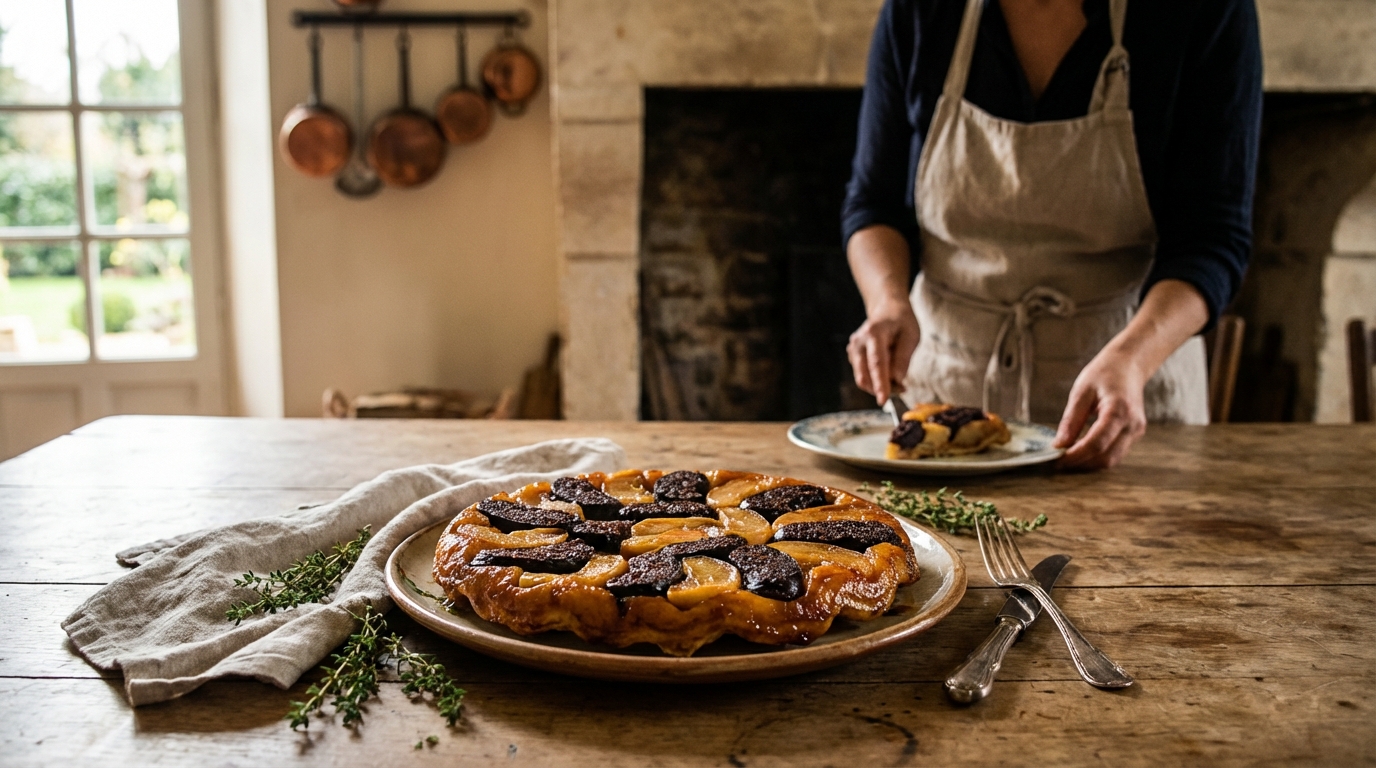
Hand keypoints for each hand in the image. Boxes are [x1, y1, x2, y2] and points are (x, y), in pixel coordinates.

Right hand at [847, 297, 919, 403]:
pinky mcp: (852, 356)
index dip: (880, 384)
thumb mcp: (911, 336)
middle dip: (881, 388)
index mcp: (874, 333)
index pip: (877, 364)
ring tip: (898, 378)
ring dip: (880, 385)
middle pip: (864, 375)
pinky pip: (863, 375)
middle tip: (902, 388)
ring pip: (863, 378)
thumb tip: (897, 379)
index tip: (883, 401)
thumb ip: (903, 358)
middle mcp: (858, 342)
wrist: (886, 310)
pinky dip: (876, 380)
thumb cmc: (901, 322)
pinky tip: (889, 372)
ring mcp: (853, 349)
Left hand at [1054, 347, 1147, 469]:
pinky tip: (1080, 450)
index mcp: (1119, 411)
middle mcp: (1132, 425)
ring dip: (1089, 463)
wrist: (1129, 365)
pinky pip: (1115, 452)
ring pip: (1112, 459)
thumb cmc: (1104, 373)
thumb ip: (1071, 420)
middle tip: (1057, 462)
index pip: (1096, 443)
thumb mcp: (1081, 391)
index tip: (1056, 460)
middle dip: (1081, 464)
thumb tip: (1059, 445)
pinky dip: (1097, 456)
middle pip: (1106, 457)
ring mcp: (1136, 431)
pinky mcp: (1135, 434)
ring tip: (1066, 457)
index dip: (1075, 456)